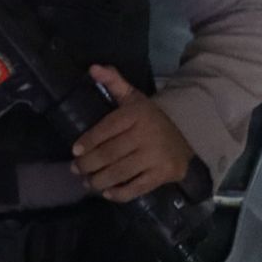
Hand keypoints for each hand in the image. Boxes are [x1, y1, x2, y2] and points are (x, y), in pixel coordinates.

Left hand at [71, 65, 193, 202]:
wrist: (186, 134)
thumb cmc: (149, 117)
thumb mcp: (132, 96)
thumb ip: (113, 81)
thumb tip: (93, 68)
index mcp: (136, 114)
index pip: (107, 128)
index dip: (89, 140)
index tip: (75, 150)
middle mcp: (146, 135)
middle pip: (110, 153)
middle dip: (89, 164)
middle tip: (75, 169)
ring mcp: (156, 157)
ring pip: (121, 172)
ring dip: (100, 180)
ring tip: (87, 183)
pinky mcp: (164, 174)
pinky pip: (138, 188)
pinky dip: (121, 193)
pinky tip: (107, 193)